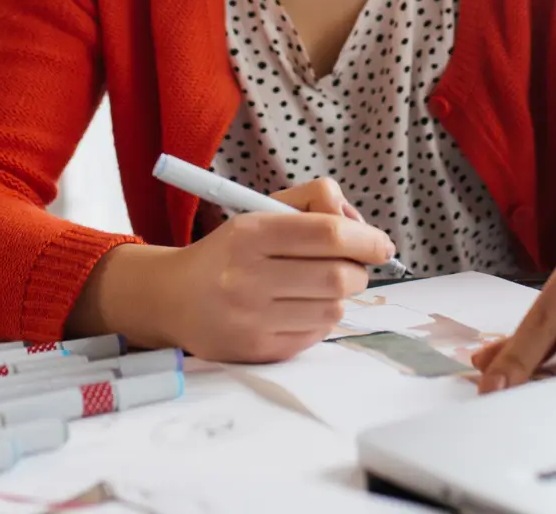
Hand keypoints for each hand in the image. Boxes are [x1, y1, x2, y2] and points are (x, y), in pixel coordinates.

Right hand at [74, 179, 394, 362]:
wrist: (173, 297)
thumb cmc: (230, 251)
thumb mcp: (261, 211)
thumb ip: (313, 204)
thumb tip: (363, 229)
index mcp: (250, 233)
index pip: (328, 234)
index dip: (367, 240)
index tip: (382, 245)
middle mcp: (247, 277)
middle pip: (338, 276)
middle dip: (358, 271)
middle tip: (351, 267)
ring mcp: (251, 319)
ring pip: (333, 308)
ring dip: (340, 296)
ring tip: (319, 287)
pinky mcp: (256, 350)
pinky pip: (315, 334)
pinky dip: (320, 319)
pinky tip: (299, 308)